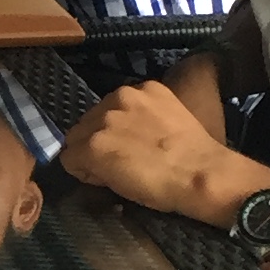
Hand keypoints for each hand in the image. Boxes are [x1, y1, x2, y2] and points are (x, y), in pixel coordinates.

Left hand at [60, 80, 269, 220]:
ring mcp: (103, 120)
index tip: (128, 150)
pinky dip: (82, 172)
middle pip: (89, 122)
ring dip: (89, 155)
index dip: (113, 134)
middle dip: (98, 141)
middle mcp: (119, 97)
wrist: (199, 174)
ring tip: (115, 172)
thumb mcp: (168, 120)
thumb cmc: (195, 156)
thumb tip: (124, 137)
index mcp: (143, 89)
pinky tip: (105, 180)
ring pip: (77, 139)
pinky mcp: (92, 146)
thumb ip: (142, 118)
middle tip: (121, 163)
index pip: (109, 110)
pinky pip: (70, 159)